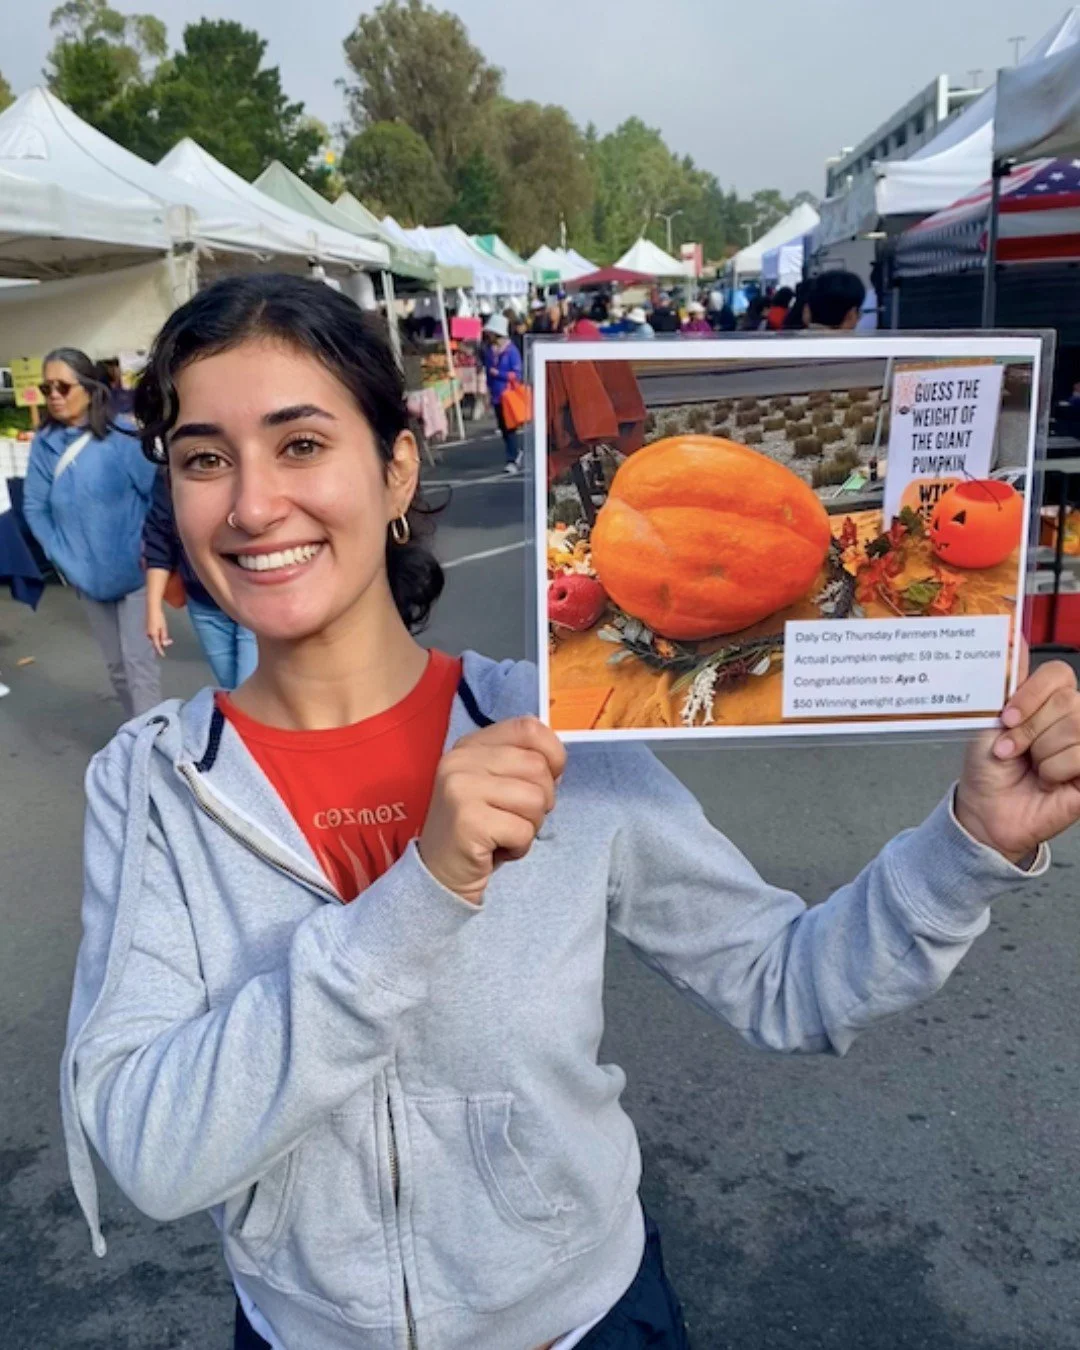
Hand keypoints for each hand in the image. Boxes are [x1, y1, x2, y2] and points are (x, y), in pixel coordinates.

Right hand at [146, 606, 171, 658]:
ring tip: (167, 636)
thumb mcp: (163, 627)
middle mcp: (149, 634)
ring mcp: (147, 631)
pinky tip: (162, 631)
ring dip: (161, 639)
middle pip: (156, 642)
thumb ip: (164, 636)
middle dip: (162, 643)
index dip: (160, 651)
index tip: (163, 655)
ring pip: (154, 638)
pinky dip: (158, 635)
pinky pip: (153, 635)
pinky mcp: (148, 628)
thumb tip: (164, 644)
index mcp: (153, 634)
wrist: (152, 608)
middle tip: (170, 641)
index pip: (157, 645)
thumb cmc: (159, 618)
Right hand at [418, 717, 565, 905]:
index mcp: (470, 745)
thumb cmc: (478, 829)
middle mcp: (461, 760)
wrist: (439, 874)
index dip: (552, 753)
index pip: (528, 728)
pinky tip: (496, 849)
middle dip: (541, 800)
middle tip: (514, 818)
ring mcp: (460, 788)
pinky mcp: (467, 820)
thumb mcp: (496, 785)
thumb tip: (557, 763)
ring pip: (535, 799)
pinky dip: (519, 846)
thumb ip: (522, 765)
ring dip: (530, 826)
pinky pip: (523, 830)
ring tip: (504, 834)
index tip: (546, 779)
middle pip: (537, 766)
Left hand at [956, 657, 1079, 863]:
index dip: (1032, 694)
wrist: (987, 810)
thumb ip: (1005, 682)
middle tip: (1012, 750)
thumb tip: (1013, 637)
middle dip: (1030, 730)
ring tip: (1031, 767)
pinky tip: (1049, 781)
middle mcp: (1074, 717)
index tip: (1006, 718)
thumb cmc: (988, 767)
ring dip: (1041, 753)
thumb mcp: (989, 720)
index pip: (1058, 674)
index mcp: (1049, 700)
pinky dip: (1056, 771)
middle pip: (1068, 701)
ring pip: (1076, 728)